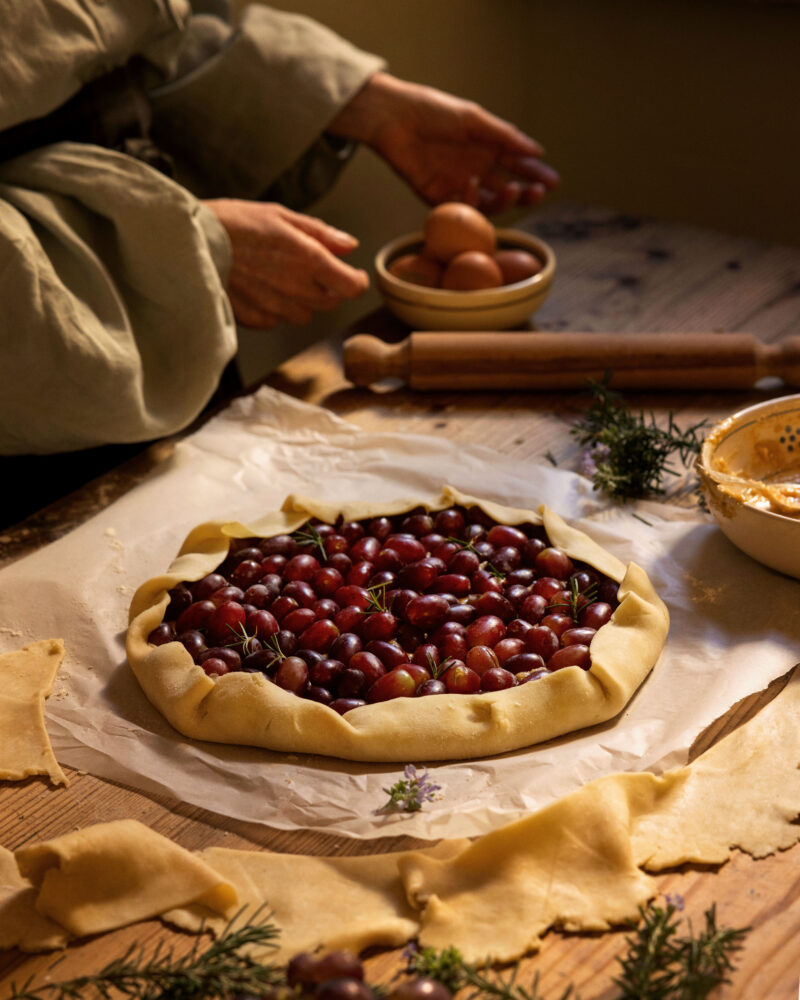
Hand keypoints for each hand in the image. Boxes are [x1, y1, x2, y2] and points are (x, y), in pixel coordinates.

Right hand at [203, 200, 369, 328]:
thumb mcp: (279, 215)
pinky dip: (275, 308)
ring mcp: (276, 308)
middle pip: (331, 302)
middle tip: (308, 268)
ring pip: (305, 314)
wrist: (189, 244)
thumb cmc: (232, 223)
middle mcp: (296, 288)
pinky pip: (277, 320)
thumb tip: (349, 245)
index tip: (352, 275)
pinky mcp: (256, 320)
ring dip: (301, 300)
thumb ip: (320, 233)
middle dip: (328, 288)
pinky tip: (259, 287)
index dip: (356, 281)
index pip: (352, 286)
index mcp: (308, 260)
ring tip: (278, 276)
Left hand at [328, 72, 558, 213]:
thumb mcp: (474, 120)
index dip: (536, 175)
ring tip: (511, 190)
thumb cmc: (434, 111)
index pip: (518, 166)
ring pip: (487, 204)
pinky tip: (472, 186)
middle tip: (536, 192)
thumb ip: (504, 136)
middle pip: (507, 189)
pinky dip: (470, 201)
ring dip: (503, 201)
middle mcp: (476, 170)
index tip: (553, 182)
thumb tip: (538, 151)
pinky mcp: (437, 198)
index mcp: (488, 149)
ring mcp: (458, 185)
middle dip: (525, 193)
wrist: (396, 119)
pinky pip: (460, 208)